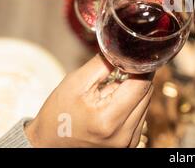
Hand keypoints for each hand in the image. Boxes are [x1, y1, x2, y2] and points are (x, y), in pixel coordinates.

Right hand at [25, 55, 152, 146]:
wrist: (48, 144)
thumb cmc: (58, 114)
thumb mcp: (75, 83)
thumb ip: (103, 64)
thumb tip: (125, 50)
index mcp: (109, 119)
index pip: (142, 85)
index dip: (141, 66)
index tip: (136, 55)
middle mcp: (123, 135)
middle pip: (146, 94)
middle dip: (135, 79)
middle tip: (116, 74)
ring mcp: (128, 142)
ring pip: (145, 103)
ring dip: (133, 93)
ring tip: (108, 94)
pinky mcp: (129, 144)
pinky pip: (140, 115)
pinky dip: (130, 105)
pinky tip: (111, 106)